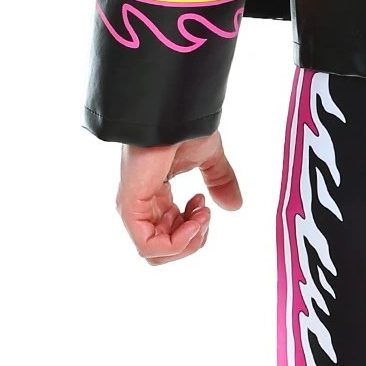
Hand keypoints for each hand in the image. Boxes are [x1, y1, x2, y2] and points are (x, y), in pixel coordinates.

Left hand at [116, 132, 242, 262]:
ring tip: (202, 214)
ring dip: (189, 240)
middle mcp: (142, 207)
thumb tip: (235, 206)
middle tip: (206, 214)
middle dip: (193, 240)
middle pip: (164, 251)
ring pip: (157, 253)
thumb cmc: (182, 127)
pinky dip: (178, 242)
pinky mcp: (130, 209)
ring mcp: (134, 209)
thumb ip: (220, 182)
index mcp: (155, 197)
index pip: (170, 236)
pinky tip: (195, 220)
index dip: (195, 231)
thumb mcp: (209, 160)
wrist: (171, 111)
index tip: (205, 204)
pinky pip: (149, 246)